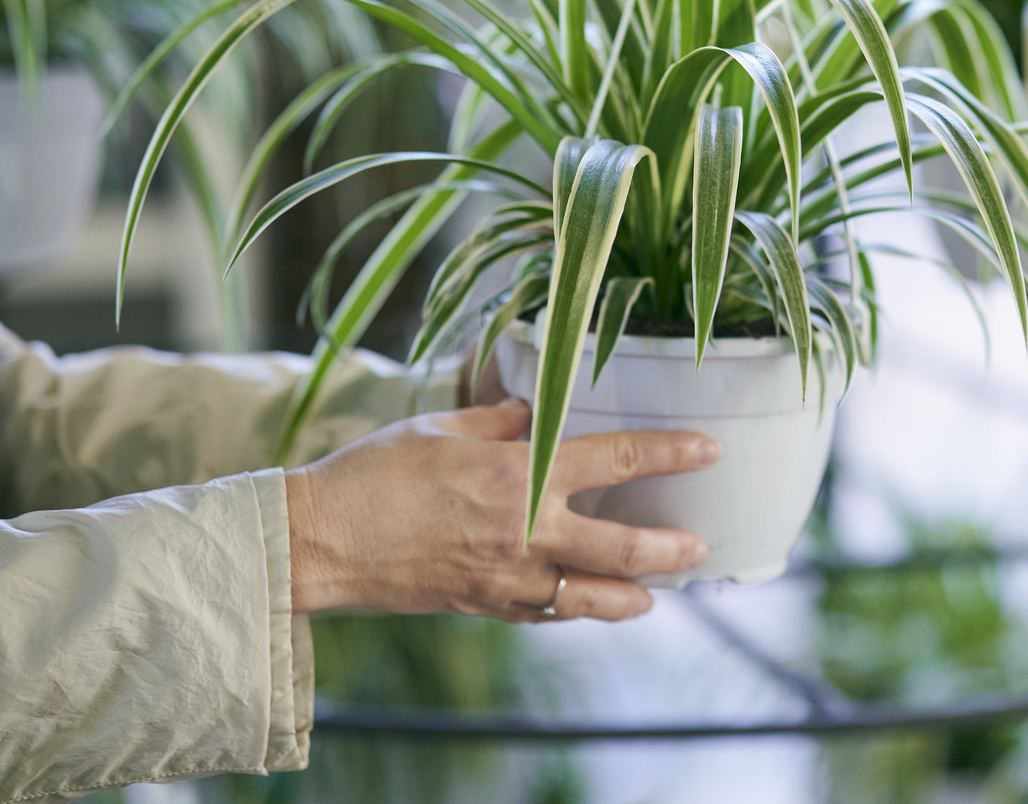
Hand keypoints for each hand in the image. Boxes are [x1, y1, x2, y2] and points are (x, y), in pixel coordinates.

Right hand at [284, 399, 716, 622]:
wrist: (319, 540)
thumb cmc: (375, 471)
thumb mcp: (443, 424)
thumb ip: (502, 420)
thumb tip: (538, 413)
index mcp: (519, 473)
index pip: (618, 457)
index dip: (672, 453)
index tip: (708, 450)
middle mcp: (525, 530)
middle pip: (624, 547)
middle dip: (672, 547)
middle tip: (699, 545)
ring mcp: (509, 577)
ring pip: (594, 598)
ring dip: (635, 595)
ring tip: (658, 590)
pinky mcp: (488, 607)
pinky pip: (550, 613)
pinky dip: (578, 608)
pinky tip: (593, 601)